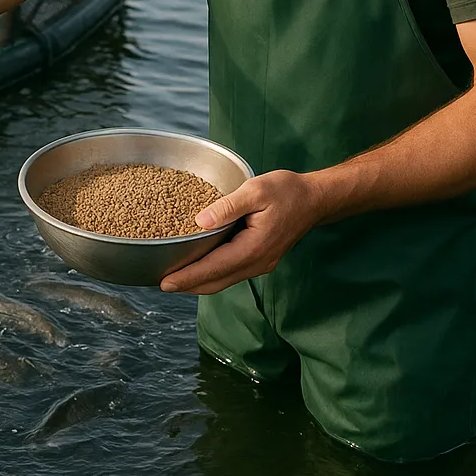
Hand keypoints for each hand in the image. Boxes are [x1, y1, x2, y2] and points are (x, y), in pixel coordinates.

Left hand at [159, 169, 327, 294]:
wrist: (315, 199)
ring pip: (224, 280)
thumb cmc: (286, 191)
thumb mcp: (255, 190)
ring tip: (174, 278)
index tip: (165, 282)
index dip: (188, 277)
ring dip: (199, 282)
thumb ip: (227, 206)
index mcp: (254, 247)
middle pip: (217, 281)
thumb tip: (199, 222)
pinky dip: (213, 274)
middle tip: (161, 283)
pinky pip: (232, 272)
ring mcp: (260, 263)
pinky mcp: (261, 259)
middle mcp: (257, 262)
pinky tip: (199, 266)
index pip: (214, 268)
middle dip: (188, 285)